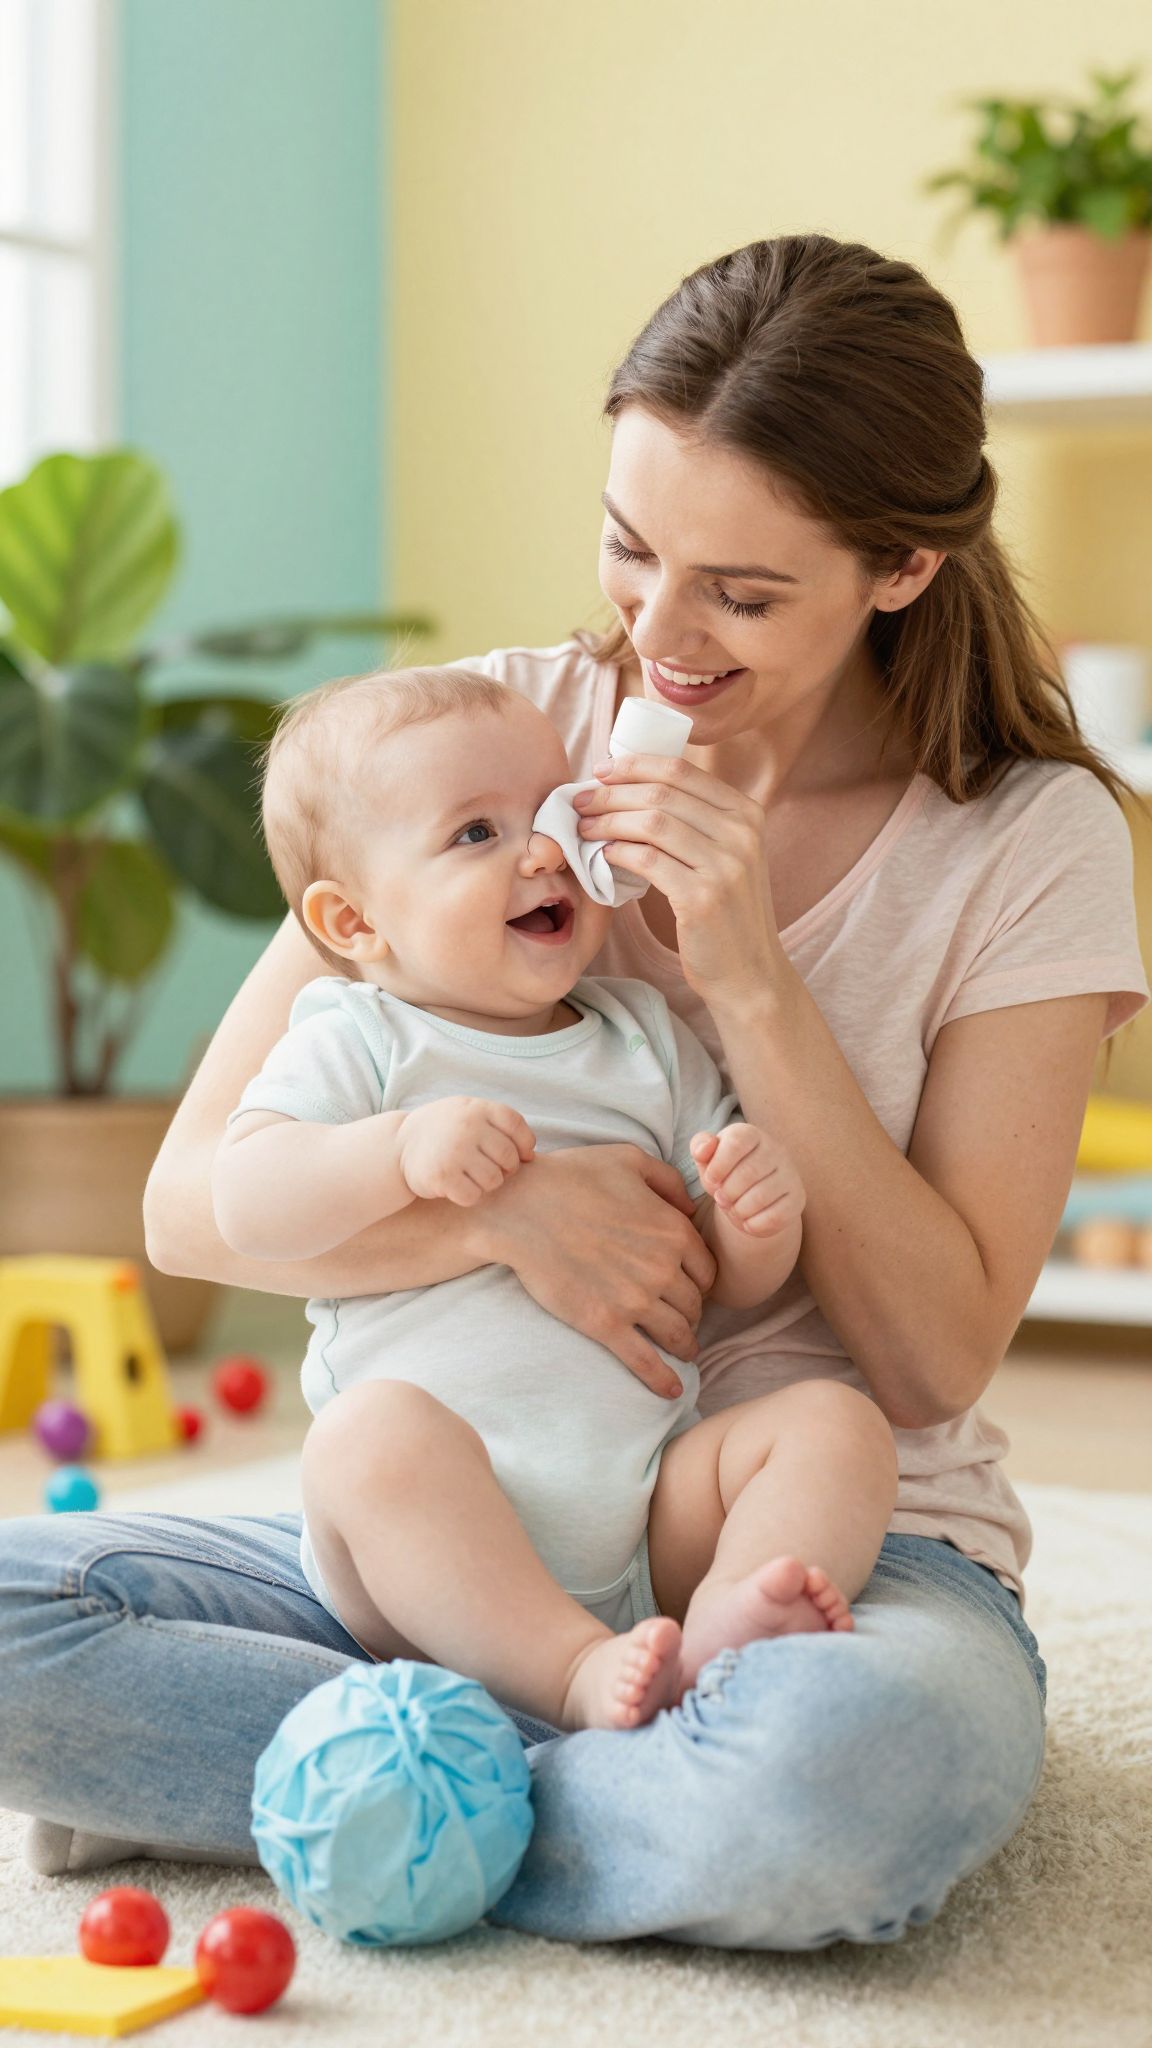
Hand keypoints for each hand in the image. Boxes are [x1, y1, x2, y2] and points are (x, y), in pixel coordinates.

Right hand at [397, 1097, 535, 1205]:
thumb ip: (497, 1124)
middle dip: (505, 1169)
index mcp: (477, 1108)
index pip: (516, 1125)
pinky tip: (457, 1186)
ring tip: (471, 1176)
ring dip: (487, 1184)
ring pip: (494, 1180)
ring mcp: (454, 1151)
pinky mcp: (442, 1176)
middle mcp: (467, 1127)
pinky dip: (469, 1196)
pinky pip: (474, 1196)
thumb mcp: (467, 1112)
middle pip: (509, 1157)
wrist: (398, 1145)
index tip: (520, 1155)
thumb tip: (530, 1155)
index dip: (524, 1144)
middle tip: (488, 1168)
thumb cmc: (443, 1131)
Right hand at [476, 1143, 716, 1395]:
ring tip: (683, 1350)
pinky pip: (645, 1361)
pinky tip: (673, 1390)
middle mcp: (662, 1268)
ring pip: (678, 1334)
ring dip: (685, 1345)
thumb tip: (691, 1207)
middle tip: (683, 1318)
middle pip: (694, 1305)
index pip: (707, 1271)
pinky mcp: (605, 1324)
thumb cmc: (570, 1177)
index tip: (690, 1288)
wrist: (520, 1209)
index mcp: (672, 1230)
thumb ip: (668, 1181)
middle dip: (692, 1314)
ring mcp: (635, 1300)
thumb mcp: (627, 1159)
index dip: (701, 1282)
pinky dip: (663, 1380)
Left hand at [573, 752, 781, 1005]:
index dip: (633, 765)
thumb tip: (631, 785)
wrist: (748, 972)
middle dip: (611, 793)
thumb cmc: (725, 912)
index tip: (601, 771)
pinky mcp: (703, 898)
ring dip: (608, 821)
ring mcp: (726, 866)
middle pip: (661, 794)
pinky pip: (647, 861)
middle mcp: (741, 834)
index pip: (681, 769)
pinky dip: (617, 853)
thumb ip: (695, 820)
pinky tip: (603, 856)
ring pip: (651, 823)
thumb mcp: (725, 855)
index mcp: (747, 813)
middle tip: (580, 802)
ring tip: (584, 828)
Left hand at [690, 1124, 804, 1235]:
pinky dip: (754, 1225)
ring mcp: (790, 1174)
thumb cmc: (726, 1174)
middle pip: (749, 1172)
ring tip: (733, 1208)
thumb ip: (700, 1148)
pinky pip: (775, 1217)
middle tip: (721, 1198)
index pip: (737, 1142)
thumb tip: (703, 1150)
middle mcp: (776, 1150)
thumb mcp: (708, 1160)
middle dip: (727, 1192)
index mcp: (752, 1134)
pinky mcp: (797, 1199)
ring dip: (739, 1209)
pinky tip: (747, 1221)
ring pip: (761, 1197)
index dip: (718, 1165)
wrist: (751, 1198)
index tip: (711, 1179)